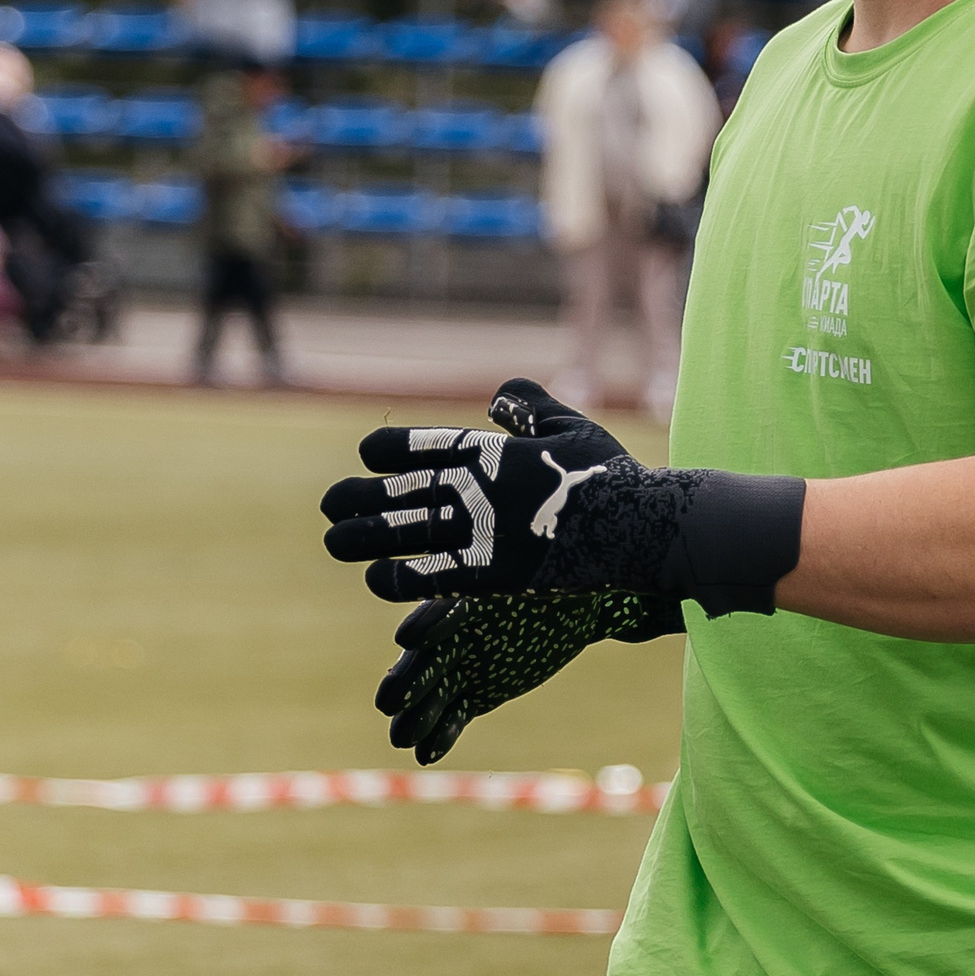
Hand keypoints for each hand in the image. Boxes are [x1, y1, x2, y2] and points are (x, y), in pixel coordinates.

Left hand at [320, 378, 802, 614]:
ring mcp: (487, 532)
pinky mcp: (498, 575)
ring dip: (366, 536)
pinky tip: (377, 577)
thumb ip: (529, 407)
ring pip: (409, 533)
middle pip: (407, 491)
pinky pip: (436, 575)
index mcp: (497, 451)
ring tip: (334, 540)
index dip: (393, 449)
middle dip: (363, 497)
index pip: (430, 446)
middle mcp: (482, 489)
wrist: (645, 528)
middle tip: (329, 503)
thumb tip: (494, 398)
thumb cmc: (609, 475)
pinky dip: (402, 576)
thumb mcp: (571, 424)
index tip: (366, 453)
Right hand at [376, 591, 681, 763]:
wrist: (580, 598)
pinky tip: (426, 754)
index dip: (428, 623)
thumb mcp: (563, 570)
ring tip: (400, 740)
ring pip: (436, 692)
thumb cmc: (569, 573)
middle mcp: (462, 630)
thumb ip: (560, 570)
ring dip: (417, 714)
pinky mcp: (480, 688)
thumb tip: (581, 560)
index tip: (408, 638)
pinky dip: (441, 733)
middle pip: (430, 656)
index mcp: (475, 594)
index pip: (446, 608)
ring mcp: (468, 661)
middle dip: (409, 677)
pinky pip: (456, 714)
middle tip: (387, 702)